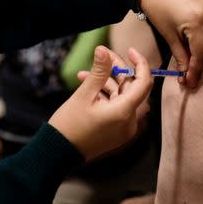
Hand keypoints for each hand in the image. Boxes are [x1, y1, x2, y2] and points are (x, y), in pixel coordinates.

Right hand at [49, 47, 152, 161]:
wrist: (58, 153)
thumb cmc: (69, 125)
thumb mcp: (83, 95)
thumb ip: (98, 71)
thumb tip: (103, 49)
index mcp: (124, 112)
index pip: (144, 82)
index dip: (140, 63)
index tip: (130, 50)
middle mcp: (129, 121)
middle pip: (132, 88)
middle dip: (118, 70)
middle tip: (102, 56)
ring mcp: (124, 128)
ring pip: (122, 96)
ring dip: (107, 82)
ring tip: (85, 73)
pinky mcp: (116, 132)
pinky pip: (116, 107)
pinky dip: (105, 96)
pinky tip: (87, 86)